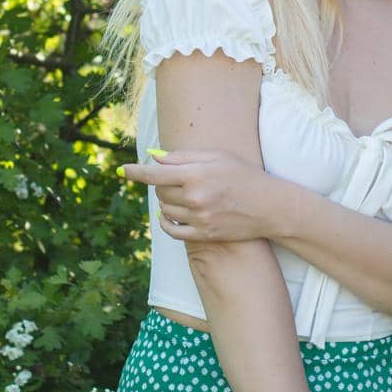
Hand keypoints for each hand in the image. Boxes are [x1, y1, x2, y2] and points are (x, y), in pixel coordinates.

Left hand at [120, 149, 271, 243]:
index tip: (123, 170)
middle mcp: (195, 198)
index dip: (136, 171)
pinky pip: (173, 231)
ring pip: (166, 209)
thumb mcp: (216, 157)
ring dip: (167, 201)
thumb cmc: (243, 174)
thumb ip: (183, 157)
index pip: (155, 173)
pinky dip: (167, 222)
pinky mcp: (204, 235)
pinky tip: (171, 214)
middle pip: (160, 191)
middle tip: (176, 178)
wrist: (269, 206)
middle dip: (162, 183)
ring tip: (184, 194)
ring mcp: (199, 219)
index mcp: (196, 174)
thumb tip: (154, 157)